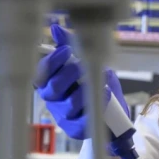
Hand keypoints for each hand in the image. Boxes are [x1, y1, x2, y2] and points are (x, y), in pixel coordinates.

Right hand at [36, 24, 128, 139]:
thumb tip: (56, 28)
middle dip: (69, 74)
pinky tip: (105, 96)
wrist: (115, 115)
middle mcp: (53, 99)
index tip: (65, 50)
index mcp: (51, 82)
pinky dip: (95, 108)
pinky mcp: (76, 130)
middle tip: (83, 65)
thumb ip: (72, 45)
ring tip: (100, 83)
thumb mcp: (89, 62)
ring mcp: (63, 115)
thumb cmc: (98, 86)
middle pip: (53, 87)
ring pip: (69, 104)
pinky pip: (82, 121)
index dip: (52, 61)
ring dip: (85, 91)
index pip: (43, 71)